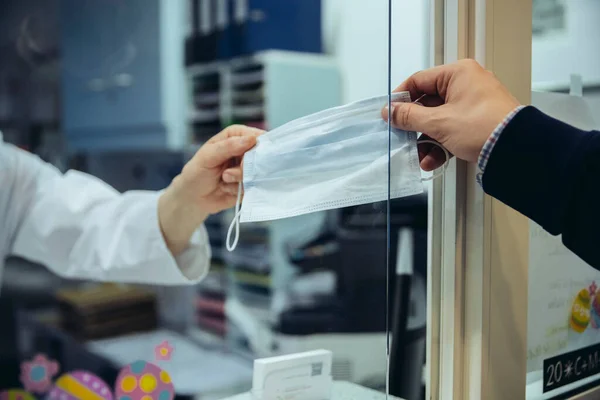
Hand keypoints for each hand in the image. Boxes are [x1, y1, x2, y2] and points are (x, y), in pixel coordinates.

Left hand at [158, 125, 262, 254]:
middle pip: (260, 155)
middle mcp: (244, 151)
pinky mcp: (250, 184)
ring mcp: (248, 168)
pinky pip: (254, 186)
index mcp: (235, 137)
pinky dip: (239, 190)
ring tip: (223, 180)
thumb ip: (228, 146)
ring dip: (239, 180)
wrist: (193, 199)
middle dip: (244, 168)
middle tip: (227, 174)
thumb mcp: (207, 157)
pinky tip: (227, 189)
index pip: (255, 135)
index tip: (248, 157)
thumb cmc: (196, 173)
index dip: (256, 145)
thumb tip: (251, 139)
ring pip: (258, 173)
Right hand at [382, 59, 520, 170]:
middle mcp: (467, 84)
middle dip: (415, 126)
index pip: (419, 80)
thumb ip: (410, 116)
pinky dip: (441, 144)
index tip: (389, 114)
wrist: (516, 149)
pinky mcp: (478, 122)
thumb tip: (391, 112)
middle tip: (402, 137)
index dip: (401, 98)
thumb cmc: (484, 126)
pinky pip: (452, 130)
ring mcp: (474, 104)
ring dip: (427, 140)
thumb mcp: (438, 122)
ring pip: (439, 120)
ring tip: (420, 156)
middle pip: (428, 103)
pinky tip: (433, 160)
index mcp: (458, 73)